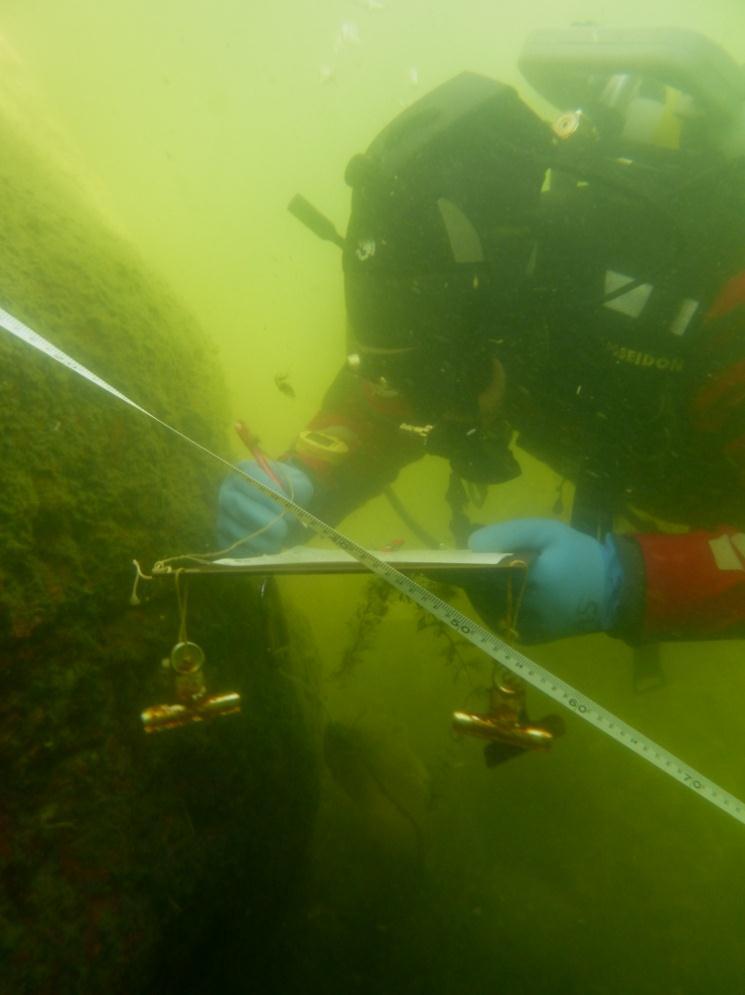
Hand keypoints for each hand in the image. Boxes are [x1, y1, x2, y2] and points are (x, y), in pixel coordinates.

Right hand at [217, 460, 313, 555]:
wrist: (279, 507)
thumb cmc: (287, 491)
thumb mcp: (297, 482)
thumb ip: (296, 487)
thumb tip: (287, 501)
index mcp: (244, 471)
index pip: (252, 481)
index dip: (270, 497)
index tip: (289, 510)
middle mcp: (228, 491)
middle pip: (239, 506)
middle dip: (265, 521)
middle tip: (284, 530)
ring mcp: (222, 514)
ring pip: (236, 529)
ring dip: (261, 540)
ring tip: (279, 542)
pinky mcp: (222, 536)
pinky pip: (233, 547)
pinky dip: (253, 552)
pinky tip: (267, 547)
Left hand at [469, 518, 623, 641]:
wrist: (613, 593)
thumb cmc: (579, 556)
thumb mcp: (546, 531)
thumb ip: (507, 533)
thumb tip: (471, 544)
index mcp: (523, 580)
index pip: (475, 574)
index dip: (462, 565)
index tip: (456, 556)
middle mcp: (518, 609)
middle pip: (476, 591)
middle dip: (475, 575)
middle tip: (486, 560)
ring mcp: (521, 628)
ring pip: (484, 606)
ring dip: (483, 590)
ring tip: (499, 574)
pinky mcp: (526, 638)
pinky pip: (498, 619)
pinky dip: (496, 604)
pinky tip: (509, 590)